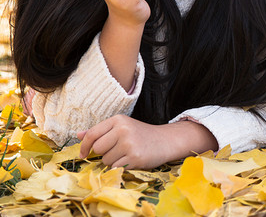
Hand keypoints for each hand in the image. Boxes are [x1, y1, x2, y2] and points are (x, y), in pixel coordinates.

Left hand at [77, 115, 216, 168]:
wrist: (165, 141)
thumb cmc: (140, 134)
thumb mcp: (121, 127)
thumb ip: (100, 131)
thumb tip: (78, 135)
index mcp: (118, 120)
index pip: (92, 134)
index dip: (84, 146)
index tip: (84, 154)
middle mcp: (123, 129)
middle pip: (98, 149)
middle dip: (104, 153)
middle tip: (117, 151)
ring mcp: (129, 143)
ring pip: (106, 160)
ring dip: (113, 161)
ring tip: (127, 154)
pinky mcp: (135, 157)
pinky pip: (116, 167)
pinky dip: (121, 167)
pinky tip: (131, 160)